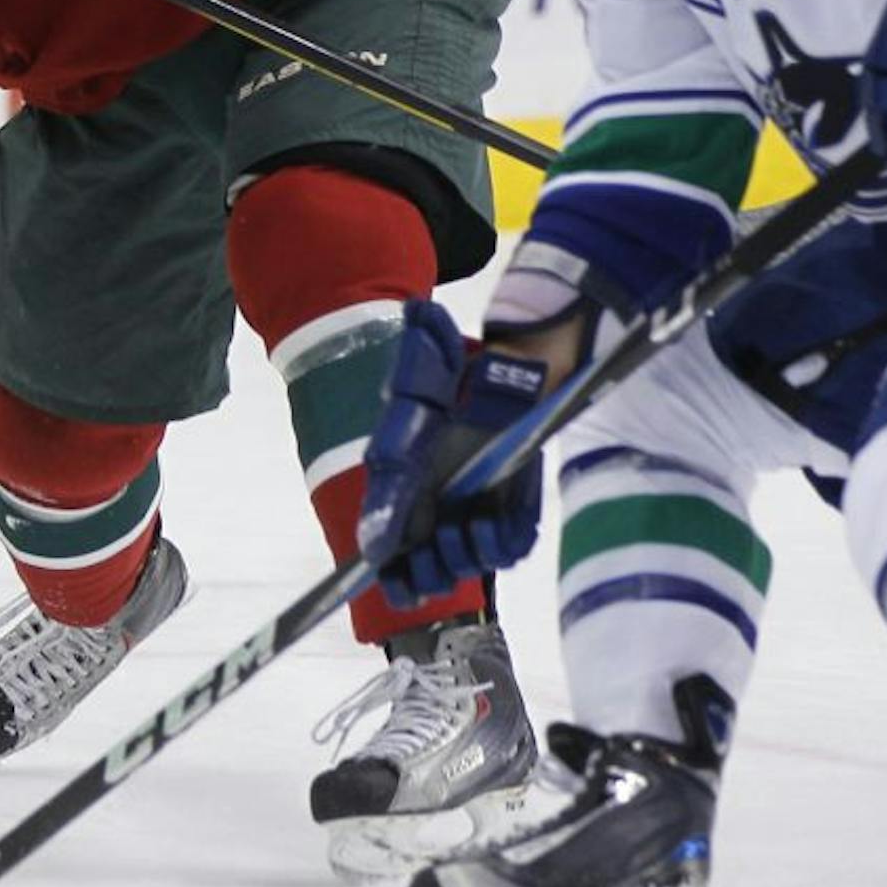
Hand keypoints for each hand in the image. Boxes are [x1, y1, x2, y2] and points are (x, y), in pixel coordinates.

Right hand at [356, 300, 547, 608]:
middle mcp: (430, 503)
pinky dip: (488, 547)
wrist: (512, 384)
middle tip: (423, 566)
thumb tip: (420, 312)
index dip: (377, 551)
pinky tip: (483, 525)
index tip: (374, 561)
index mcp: (401, 476)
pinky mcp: (509, 520)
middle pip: (415, 565)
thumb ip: (422, 344)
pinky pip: (499, 552)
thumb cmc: (462, 374)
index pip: (379, 526)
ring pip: (456, 564)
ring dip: (453, 558)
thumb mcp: (435, 355)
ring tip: (456, 528)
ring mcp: (468, 514)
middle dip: (416, 574)